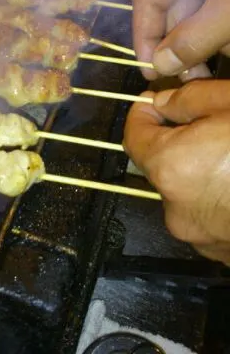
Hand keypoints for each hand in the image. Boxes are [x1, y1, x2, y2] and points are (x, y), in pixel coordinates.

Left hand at [123, 80, 229, 264]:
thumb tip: (161, 105)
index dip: (142, 114)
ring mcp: (202, 238)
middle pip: (162, 165)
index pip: (133, 136)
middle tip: (211, 125)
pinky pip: (209, 216)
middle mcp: (176, 208)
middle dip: (178, 142)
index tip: (155, 102)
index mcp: (171, 167)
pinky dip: (219, 199)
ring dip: (201, 172)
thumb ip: (188, 100)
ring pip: (187, 192)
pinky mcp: (223, 255)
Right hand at [132, 0, 229, 79]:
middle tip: (194, 79)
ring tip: (218, 66)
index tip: (153, 74)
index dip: (146, 40)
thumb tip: (161, 67)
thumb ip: (193, 40)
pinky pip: (219, 10)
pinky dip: (223, 31)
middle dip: (184, 46)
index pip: (147, 2)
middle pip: (174, 10)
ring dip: (208, 44)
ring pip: (199, 14)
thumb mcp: (229, 10)